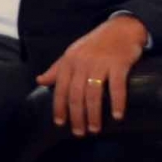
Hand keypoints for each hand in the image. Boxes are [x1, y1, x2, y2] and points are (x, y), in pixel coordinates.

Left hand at [35, 14, 149, 136]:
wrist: (121, 28)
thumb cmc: (95, 44)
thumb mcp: (72, 54)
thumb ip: (57, 69)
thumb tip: (39, 81)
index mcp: (68, 61)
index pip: (60, 88)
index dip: (59, 107)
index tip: (60, 124)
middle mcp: (82, 63)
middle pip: (76, 95)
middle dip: (76, 116)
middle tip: (79, 132)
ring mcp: (100, 63)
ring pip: (93, 94)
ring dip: (94, 114)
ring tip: (95, 129)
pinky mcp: (119, 64)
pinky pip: (117, 87)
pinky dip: (117, 103)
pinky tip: (117, 116)